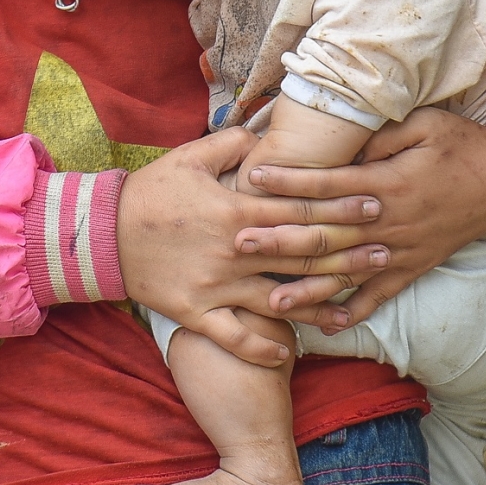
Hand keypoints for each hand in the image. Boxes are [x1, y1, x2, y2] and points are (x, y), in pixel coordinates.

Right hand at [115, 127, 390, 365]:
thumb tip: (267, 130)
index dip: (341, 205)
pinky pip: (235, 337)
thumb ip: (233, 144)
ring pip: (279, 299)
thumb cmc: (149, 193)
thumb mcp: (189, 158)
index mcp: (236, 210)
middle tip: (385, 251)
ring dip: (319, 303)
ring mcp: (217, 286)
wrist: (100, 236)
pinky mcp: (197, 313)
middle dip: (348, 252)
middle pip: (302, 254)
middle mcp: (234, 251)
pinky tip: (288, 353)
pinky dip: (262, 346)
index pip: (300, 207)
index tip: (374, 204)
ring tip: (353, 307)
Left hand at [233, 108, 485, 323]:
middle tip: (240, 244)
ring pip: (346, 273)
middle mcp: (391, 222)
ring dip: (306, 287)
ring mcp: (401, 250)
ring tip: (268, 300)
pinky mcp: (413, 267)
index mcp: (389, 183)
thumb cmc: (460, 143)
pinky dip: (352, 313)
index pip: (329, 184)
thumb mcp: (423, 124)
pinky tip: (322, 326)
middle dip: (281, 239)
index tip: (253, 179)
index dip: (291, 182)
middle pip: (328, 234)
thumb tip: (340, 142)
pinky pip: (379, 296)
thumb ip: (379, 135)